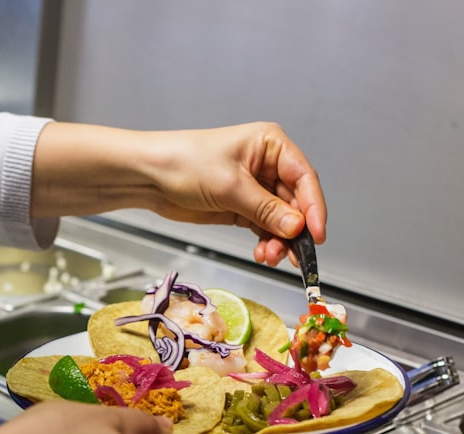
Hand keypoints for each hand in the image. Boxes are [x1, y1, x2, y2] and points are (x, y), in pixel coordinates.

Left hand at [32, 121, 325, 268]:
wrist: (148, 177)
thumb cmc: (185, 164)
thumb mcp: (230, 186)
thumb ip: (266, 209)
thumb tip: (296, 228)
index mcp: (271, 145)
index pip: (304, 177)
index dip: (313, 208)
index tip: (315, 235)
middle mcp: (267, 165)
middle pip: (295, 202)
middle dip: (293, 230)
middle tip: (290, 255)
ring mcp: (255, 187)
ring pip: (280, 218)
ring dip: (279, 240)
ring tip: (269, 257)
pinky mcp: (241, 207)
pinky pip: (263, 227)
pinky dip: (266, 242)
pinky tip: (262, 254)